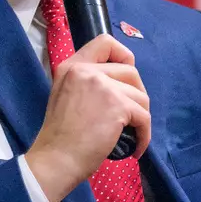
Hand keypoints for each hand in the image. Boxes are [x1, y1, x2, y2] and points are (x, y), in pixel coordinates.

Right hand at [24, 34, 152, 201]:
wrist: (56, 159)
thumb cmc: (59, 137)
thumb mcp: (64, 96)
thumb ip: (85, 84)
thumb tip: (117, 85)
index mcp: (71, 66)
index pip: (105, 42)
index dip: (123, 56)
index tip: (123, 79)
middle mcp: (86, 70)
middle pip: (130, 71)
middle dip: (137, 94)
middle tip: (130, 115)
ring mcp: (103, 86)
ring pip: (140, 96)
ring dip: (140, 117)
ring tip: (131, 134)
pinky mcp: (118, 105)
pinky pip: (144, 117)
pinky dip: (144, 135)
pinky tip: (135, 149)